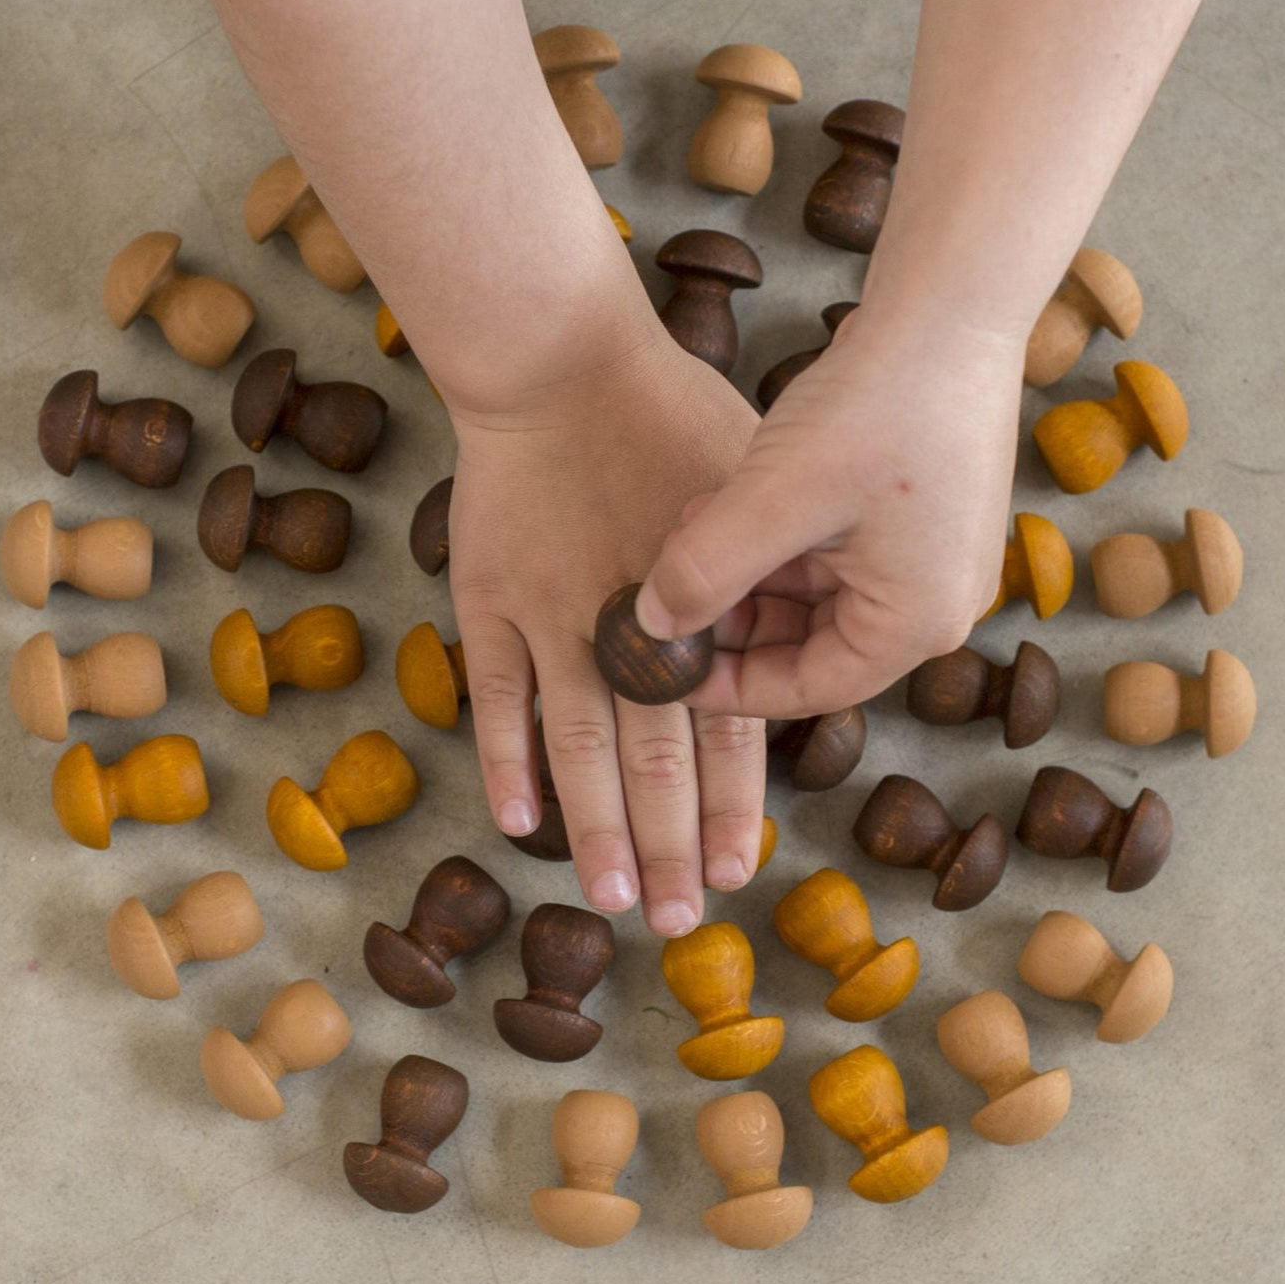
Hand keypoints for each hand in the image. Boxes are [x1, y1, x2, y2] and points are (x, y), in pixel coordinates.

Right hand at [445, 335, 765, 936]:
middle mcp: (633, 626)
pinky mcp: (491, 601)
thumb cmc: (673, 415)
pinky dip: (506, 759)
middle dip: (669, 845)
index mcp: (706, 605)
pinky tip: (518, 823)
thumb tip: (793, 638)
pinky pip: (498, 696)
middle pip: (654, 757)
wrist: (562, 363)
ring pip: (577, 745)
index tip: (737, 872)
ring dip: (595, 826)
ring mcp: (556, 619)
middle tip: (675, 921)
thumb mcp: (753, 487)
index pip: (726, 727)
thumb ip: (765, 575)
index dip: (732, 804)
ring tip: (608, 898)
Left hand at [635, 310, 1023, 717]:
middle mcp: (934, 603)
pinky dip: (776, 539)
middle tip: (664, 590)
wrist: (950, 304)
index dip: (727, 686)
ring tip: (689, 530)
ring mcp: (929, 558)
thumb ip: (705, 571)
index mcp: (916, 623)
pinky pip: (833, 552)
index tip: (663, 669)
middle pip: (810, 644)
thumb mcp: (775, 499)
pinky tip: (726, 503)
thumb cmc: (879, 403)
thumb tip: (649, 627)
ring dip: (746, 572)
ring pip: (813, 595)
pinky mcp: (916, 515)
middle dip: (732, 618)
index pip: (806, 688)